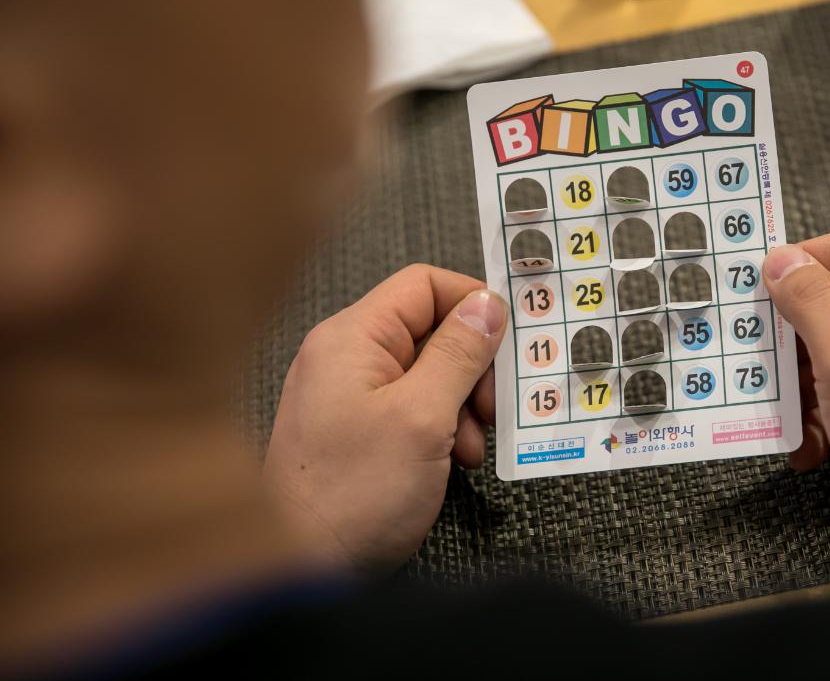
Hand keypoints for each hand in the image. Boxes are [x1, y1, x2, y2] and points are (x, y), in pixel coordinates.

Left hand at [263, 264, 506, 568]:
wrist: (297, 570)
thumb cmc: (353, 493)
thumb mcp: (422, 417)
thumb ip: (459, 353)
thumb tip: (489, 304)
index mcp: (352, 337)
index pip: (424, 285)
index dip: (473, 305)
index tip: (507, 345)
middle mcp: (345, 357)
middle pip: (430, 330)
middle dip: (472, 368)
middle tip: (492, 411)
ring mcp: (347, 395)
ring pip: (427, 373)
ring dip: (462, 406)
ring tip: (469, 450)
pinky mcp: (354, 432)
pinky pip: (410, 409)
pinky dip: (441, 429)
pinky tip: (452, 463)